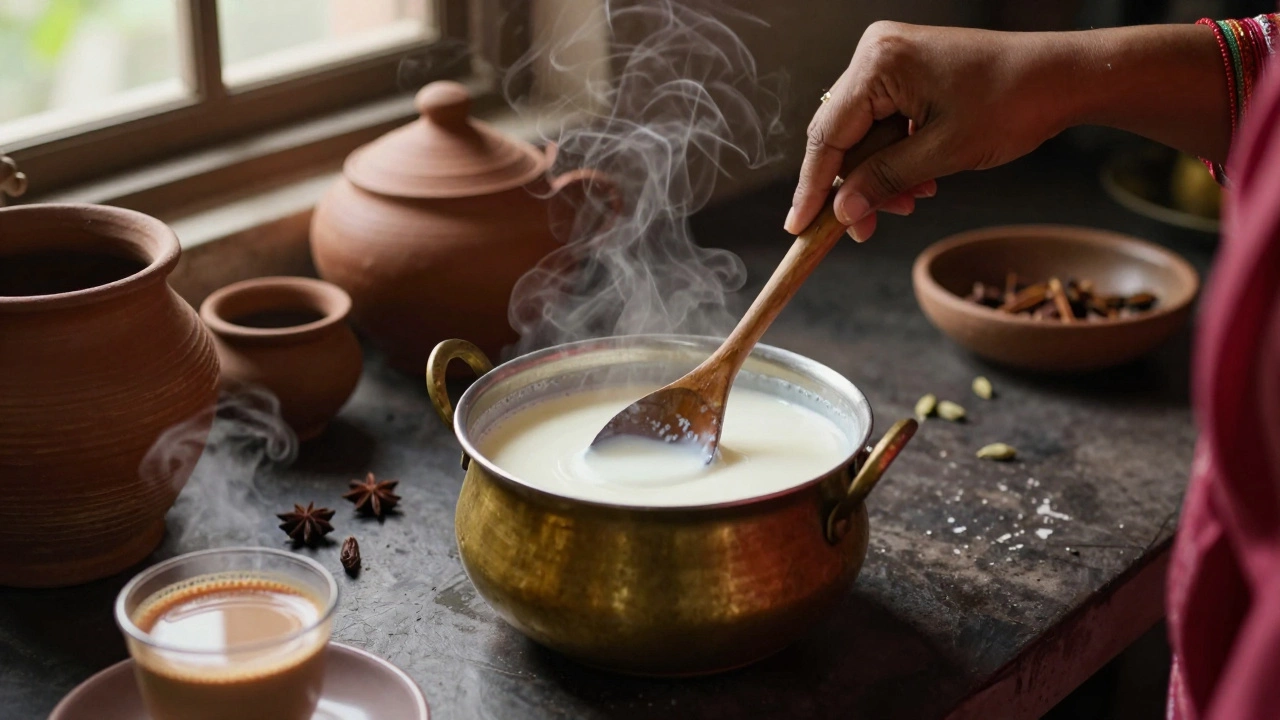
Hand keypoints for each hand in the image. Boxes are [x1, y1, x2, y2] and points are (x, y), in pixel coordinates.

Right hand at [784, 22, 1071, 239]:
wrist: (1060, 77)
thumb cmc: (1012, 103)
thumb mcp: (943, 153)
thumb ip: (884, 181)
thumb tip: (841, 212)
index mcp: (879, 63)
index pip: (828, 135)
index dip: (813, 187)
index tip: (798, 226)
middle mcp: (876, 53)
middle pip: (841, 135)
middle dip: (854, 185)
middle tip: (862, 229)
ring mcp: (889, 59)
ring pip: (862, 134)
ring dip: (880, 175)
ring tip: (910, 203)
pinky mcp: (905, 70)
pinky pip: (882, 122)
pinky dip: (894, 156)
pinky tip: (918, 182)